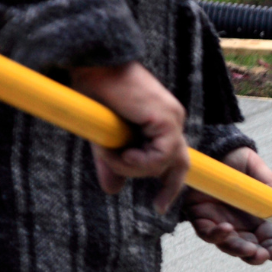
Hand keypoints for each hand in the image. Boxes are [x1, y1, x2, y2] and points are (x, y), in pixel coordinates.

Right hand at [69, 63, 190, 211]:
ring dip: (133, 167)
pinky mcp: (165, 119)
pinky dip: (136, 161)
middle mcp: (171, 120)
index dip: (170, 181)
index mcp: (161, 122)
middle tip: (158, 207)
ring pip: (164, 163)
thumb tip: (112, 190)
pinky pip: (159, 156)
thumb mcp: (104, 137)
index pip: (174, 157)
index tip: (159, 204)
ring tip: (110, 154)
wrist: (90, 64)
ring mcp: (171, 118)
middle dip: (170, 187)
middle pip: (180, 163)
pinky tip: (118, 152)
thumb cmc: (92, 93)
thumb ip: (112, 162)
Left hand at [185, 148, 271, 265]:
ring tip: (250, 250)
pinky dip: (217, 235)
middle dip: (256, 257)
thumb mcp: (259, 171)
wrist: (211, 146)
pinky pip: (206, 232)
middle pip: (248, 249)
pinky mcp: (199, 216)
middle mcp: (238, 224)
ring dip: (239, 251)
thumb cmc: (236, 159)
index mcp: (257, 218)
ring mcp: (218, 222)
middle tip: (263, 255)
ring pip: (228, 245)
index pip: (268, 241)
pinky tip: (227, 229)